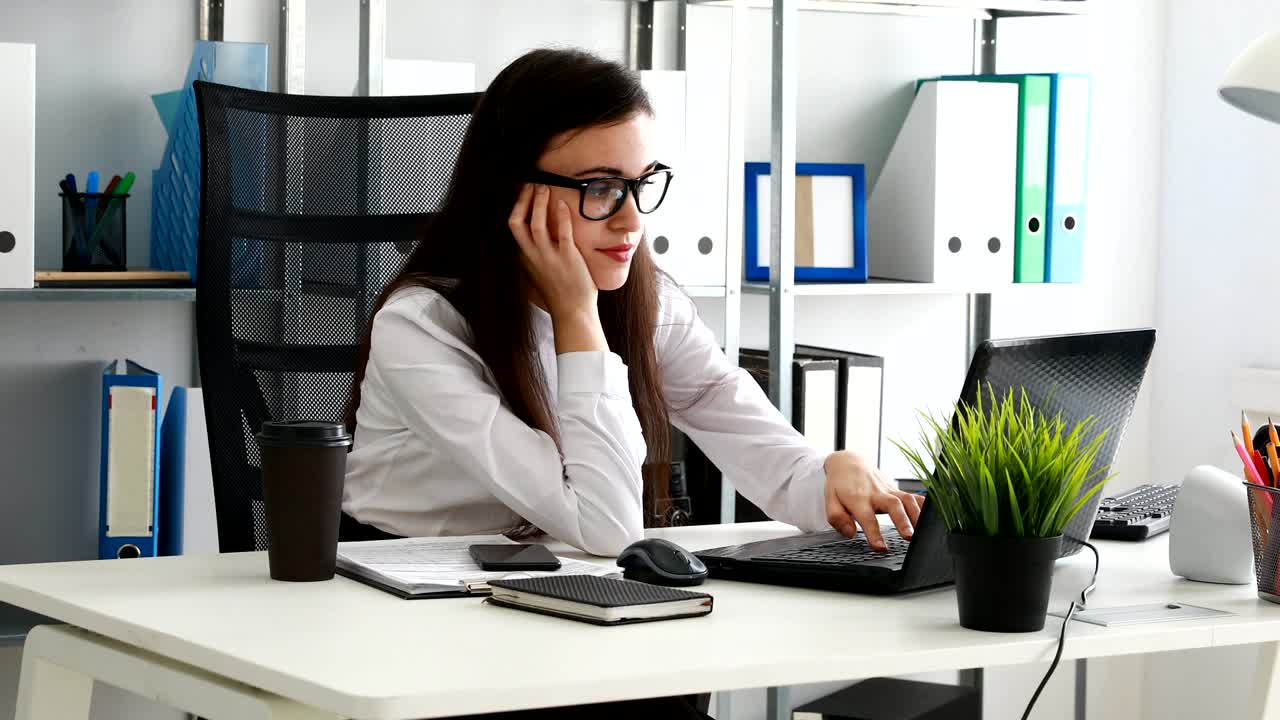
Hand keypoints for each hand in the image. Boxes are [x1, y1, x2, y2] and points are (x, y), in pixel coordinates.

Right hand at [508, 183, 595, 319]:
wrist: (572, 312)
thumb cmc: (560, 292)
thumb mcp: (541, 271)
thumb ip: (536, 254)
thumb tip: (538, 236)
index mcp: (525, 258)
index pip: (513, 227)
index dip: (516, 207)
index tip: (523, 193)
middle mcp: (532, 256)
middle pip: (516, 223)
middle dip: (522, 201)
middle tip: (532, 184)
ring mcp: (548, 257)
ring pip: (535, 225)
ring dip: (538, 204)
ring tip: (545, 188)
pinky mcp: (567, 258)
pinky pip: (562, 233)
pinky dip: (561, 217)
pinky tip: (563, 205)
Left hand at [823, 450, 923, 550]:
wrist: (849, 462)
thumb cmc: (840, 484)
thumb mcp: (830, 500)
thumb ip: (837, 518)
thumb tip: (850, 533)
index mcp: (858, 499)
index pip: (867, 518)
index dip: (874, 533)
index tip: (880, 547)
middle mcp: (876, 493)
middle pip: (893, 505)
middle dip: (902, 521)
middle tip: (909, 536)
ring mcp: (889, 490)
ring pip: (907, 499)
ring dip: (917, 515)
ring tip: (923, 532)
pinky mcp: (897, 489)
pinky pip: (914, 495)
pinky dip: (924, 505)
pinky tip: (932, 517)